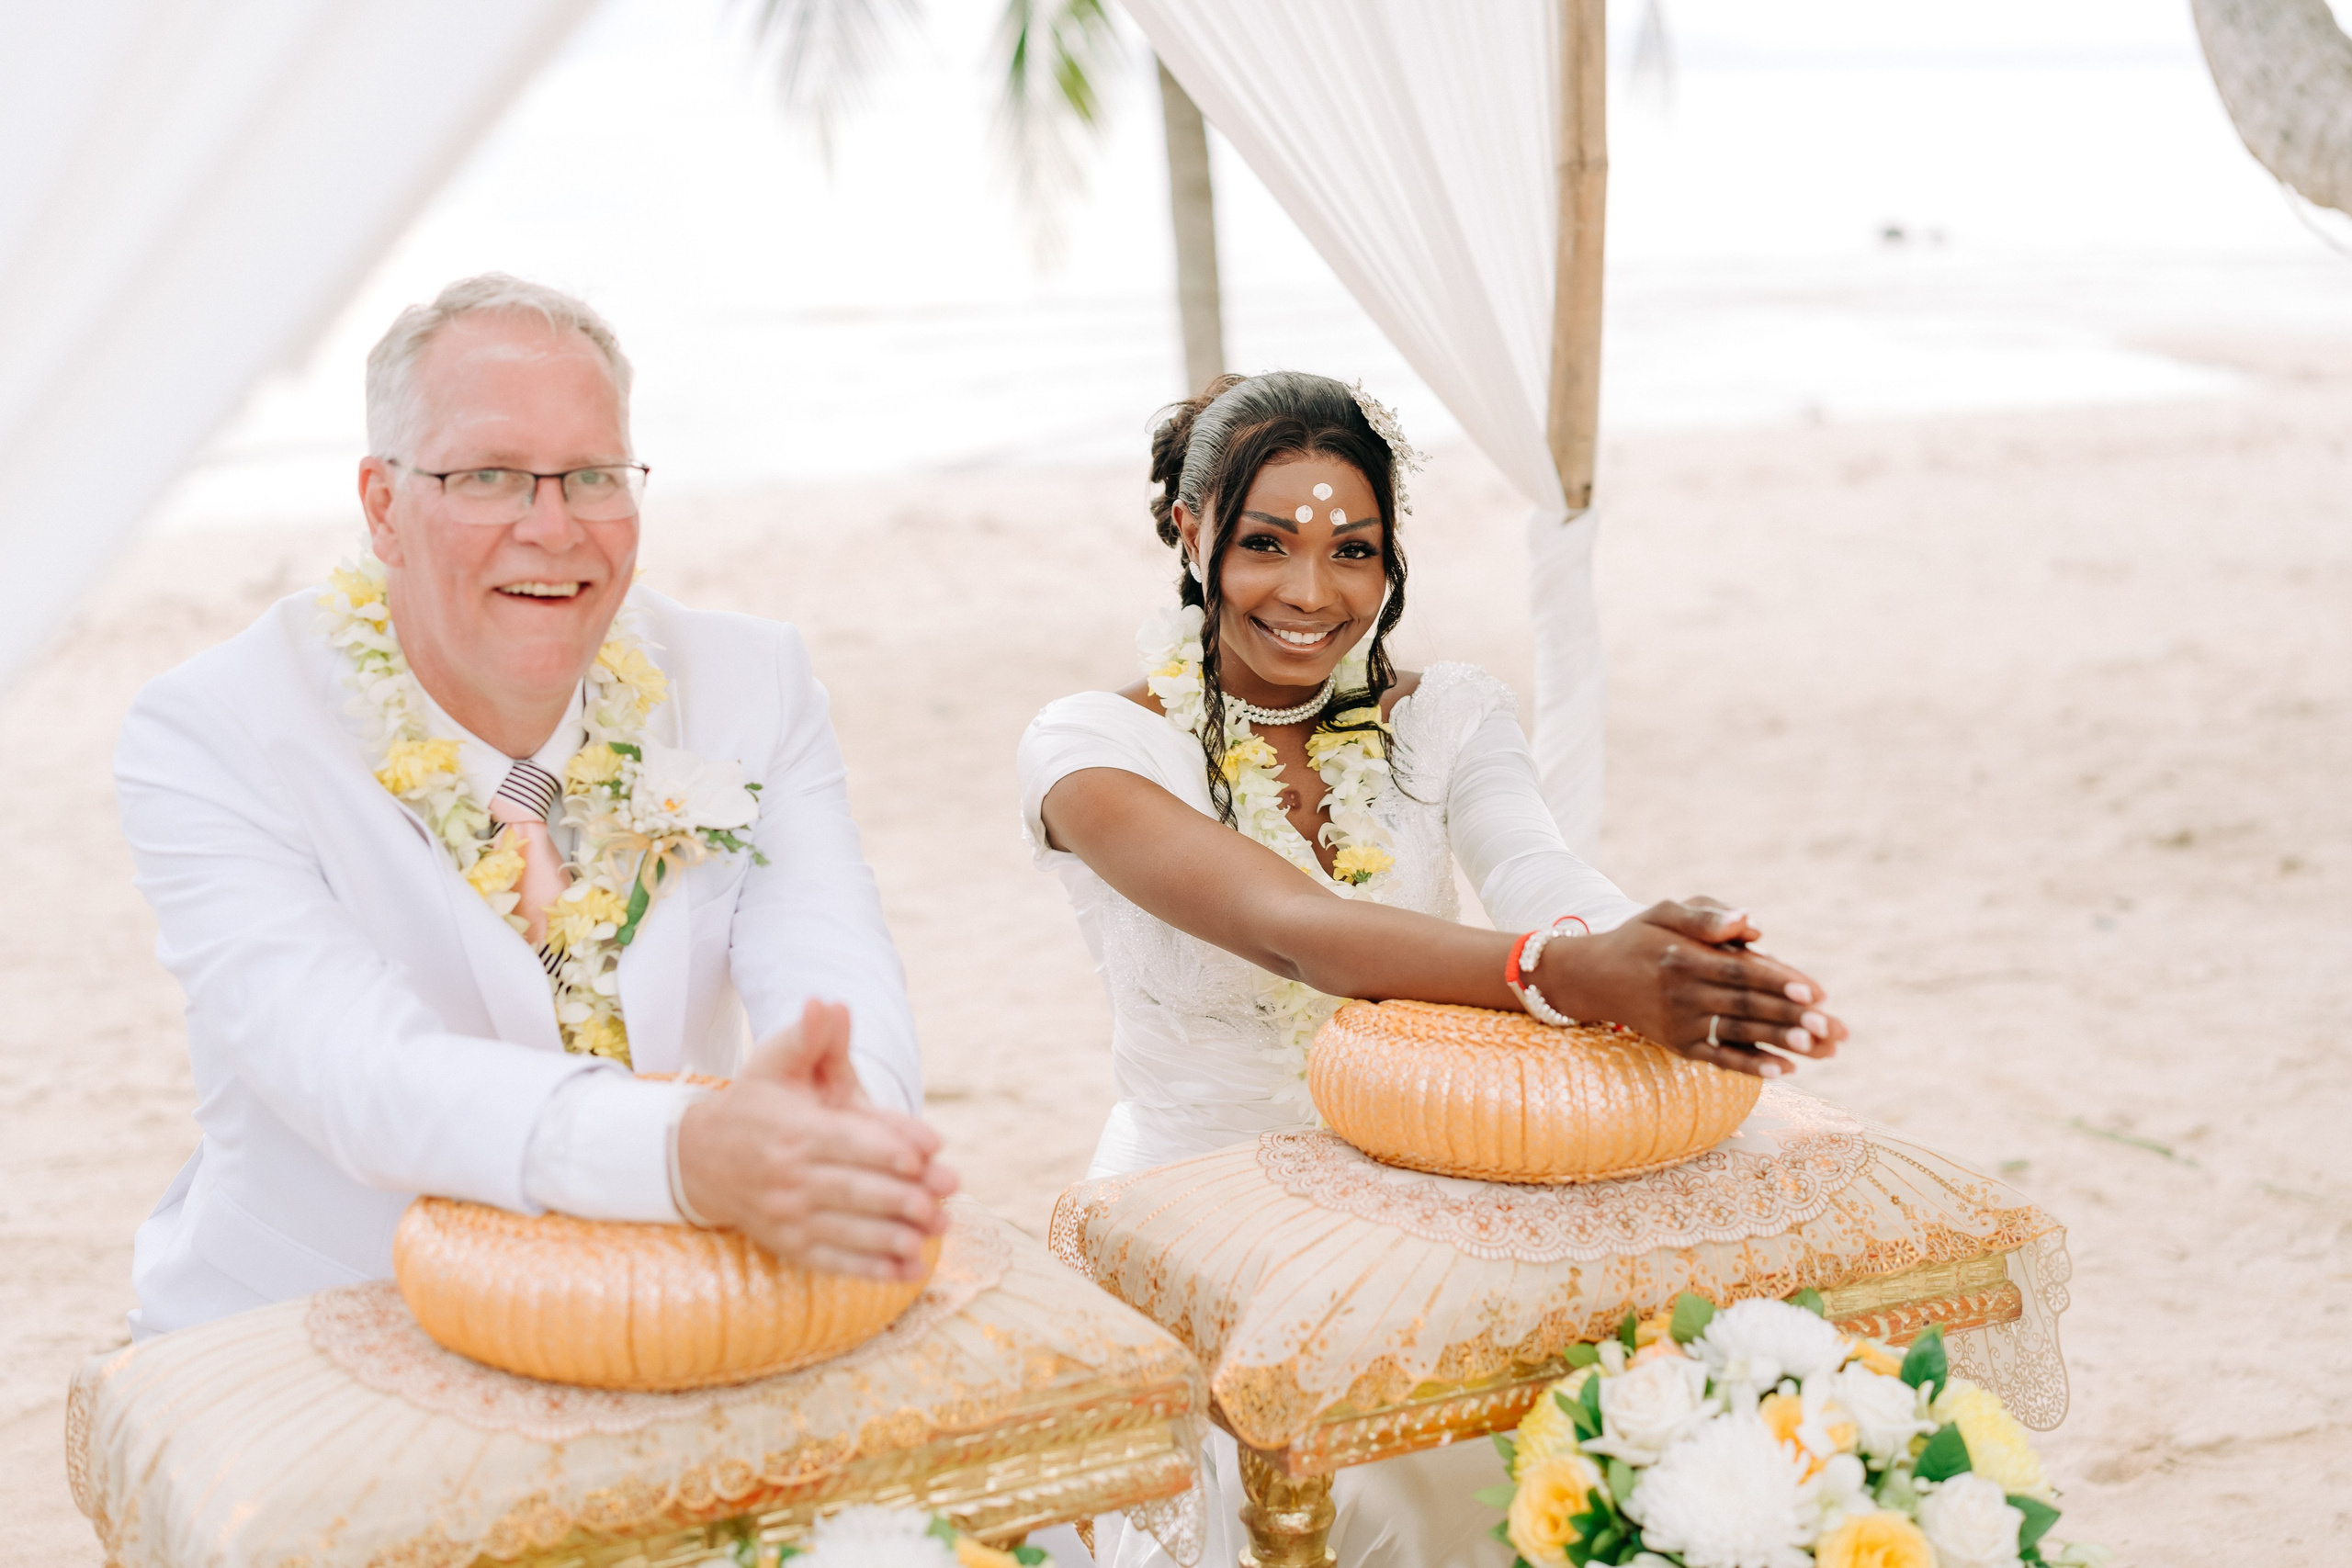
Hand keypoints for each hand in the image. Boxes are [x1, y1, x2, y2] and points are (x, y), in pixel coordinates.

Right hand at [677, 999, 957, 1279]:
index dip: (889, 1148)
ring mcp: (788, 1217)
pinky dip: (871, 1271)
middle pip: (853, 1191)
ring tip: (934, 1234)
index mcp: (794, 1132)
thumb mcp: (773, 1062)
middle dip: (902, 1198)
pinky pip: (833, 1262)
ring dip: (893, 1238)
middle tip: (944, 1201)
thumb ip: (809, 1037)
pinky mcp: (789, 1244)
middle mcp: (789, 1178)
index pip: (846, 1142)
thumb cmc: (754, 1103)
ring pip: (847, 1232)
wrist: (700, 1158)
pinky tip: (908, 1271)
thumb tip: (828, 1003)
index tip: (928, 1154)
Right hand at [1535, 900, 1847, 1076]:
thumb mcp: (1665, 912)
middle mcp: (1681, 994)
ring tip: (1822, 1049)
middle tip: (1834, 1026)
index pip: (1740, 971)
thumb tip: (1754, 925)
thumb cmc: (1641, 937)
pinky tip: (1785, 1070)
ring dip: (1782, 1043)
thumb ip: (1706, 915)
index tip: (1816, 991)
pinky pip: (1719, 1058)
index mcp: (1683, 957)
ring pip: (1740, 1034)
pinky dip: (1751, 1066)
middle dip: (1793, 1017)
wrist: (1593, 977)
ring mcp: (1680, 1024)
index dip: (1779, 981)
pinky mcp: (1680, 1045)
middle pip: (1747, 1007)